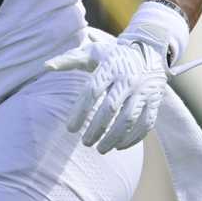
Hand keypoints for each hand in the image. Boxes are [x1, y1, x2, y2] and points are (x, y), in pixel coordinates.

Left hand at [46, 9, 183, 151]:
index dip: (80, 112)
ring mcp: (144, 90)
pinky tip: (119, 146)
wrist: (149, 50)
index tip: (70, 129)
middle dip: (96, 128)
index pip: (92, 91)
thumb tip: (46, 66)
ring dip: (114, 137)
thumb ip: (69, 60)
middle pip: (110, 107)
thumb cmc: (112, 57)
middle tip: (85, 143)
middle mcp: (129, 78)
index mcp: (110, 67)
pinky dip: (133, 138)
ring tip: (100, 149)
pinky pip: (146, 123)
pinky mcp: (155, 100)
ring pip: (129, 118)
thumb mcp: (92, 53)